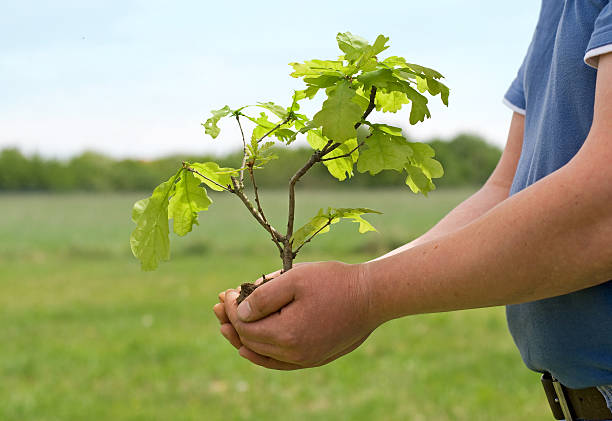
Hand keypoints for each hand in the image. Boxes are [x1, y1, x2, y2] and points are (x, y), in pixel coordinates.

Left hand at [220, 261, 379, 369]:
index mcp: (287, 334)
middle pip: (250, 342)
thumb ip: (264, 296)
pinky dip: (261, 356)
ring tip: (225, 326)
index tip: (226, 292)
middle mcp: (294, 355)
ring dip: (242, 338)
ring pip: (262, 355)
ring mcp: (305, 360)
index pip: (245, 325)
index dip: (231, 308)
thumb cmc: (334, 283)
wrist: (372, 297)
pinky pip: (278, 363)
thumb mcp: (295, 279)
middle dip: (231, 321)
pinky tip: (247, 350)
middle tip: (218, 305)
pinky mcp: (313, 358)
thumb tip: (239, 312)